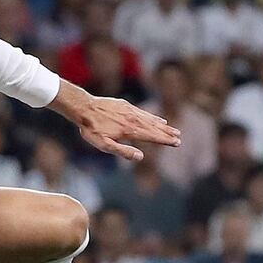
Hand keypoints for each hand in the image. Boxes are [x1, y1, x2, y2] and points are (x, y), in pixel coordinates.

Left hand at [50, 83, 180, 160]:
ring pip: (151, 119)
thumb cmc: (92, 129)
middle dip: (167, 133)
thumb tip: (141, 157)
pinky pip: (144, 112)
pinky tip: (158, 119)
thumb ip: (123, 151)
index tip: (176, 143)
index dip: (165, 140)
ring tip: (173, 129)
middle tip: (179, 138)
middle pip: (155, 128)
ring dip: (163, 125)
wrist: (84, 108)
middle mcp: (134, 120)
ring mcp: (131, 111)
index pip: (152, 136)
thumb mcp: (104, 145)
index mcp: (130, 131)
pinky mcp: (126, 105)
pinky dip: (153, 116)